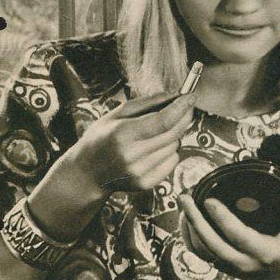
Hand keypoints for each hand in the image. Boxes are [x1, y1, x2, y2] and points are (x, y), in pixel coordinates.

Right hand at [68, 92, 195, 197]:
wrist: (88, 173)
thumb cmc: (102, 138)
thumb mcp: (117, 114)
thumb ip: (147, 103)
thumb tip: (175, 95)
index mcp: (123, 134)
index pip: (163, 120)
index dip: (181, 107)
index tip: (191, 96)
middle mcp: (133, 155)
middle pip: (173, 133)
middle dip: (183, 117)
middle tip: (185, 107)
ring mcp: (140, 171)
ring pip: (175, 146)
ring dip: (173, 135)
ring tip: (155, 133)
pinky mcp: (147, 183)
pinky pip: (173, 161)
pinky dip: (169, 151)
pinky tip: (153, 149)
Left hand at [178, 191, 279, 279]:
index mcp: (263, 253)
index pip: (239, 236)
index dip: (223, 219)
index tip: (210, 200)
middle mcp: (242, 262)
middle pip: (212, 244)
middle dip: (196, 220)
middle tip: (186, 197)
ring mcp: (227, 266)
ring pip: (201, 249)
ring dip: (189, 226)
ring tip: (184, 201)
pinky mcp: (218, 265)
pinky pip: (197, 252)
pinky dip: (187, 235)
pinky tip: (184, 216)